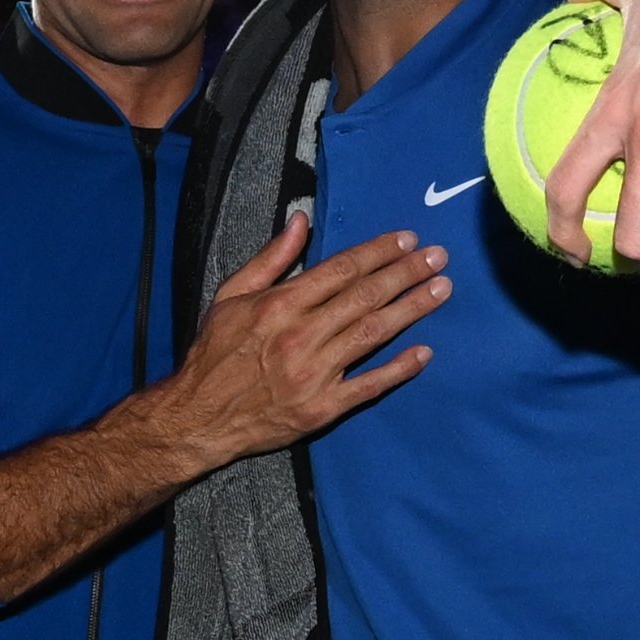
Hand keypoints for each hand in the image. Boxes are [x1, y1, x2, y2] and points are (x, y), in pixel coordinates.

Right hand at [142, 214, 448, 468]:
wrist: (199, 418)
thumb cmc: (214, 355)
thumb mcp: (231, 296)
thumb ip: (271, 259)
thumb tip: (300, 221)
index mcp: (279, 305)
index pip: (341, 269)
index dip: (378, 252)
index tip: (407, 239)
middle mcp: (301, 335)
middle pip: (365, 297)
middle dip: (406, 273)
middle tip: (439, 258)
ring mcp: (315, 374)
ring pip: (373, 334)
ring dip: (411, 309)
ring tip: (441, 290)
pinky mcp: (322, 408)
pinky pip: (369, 385)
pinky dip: (399, 368)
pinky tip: (424, 351)